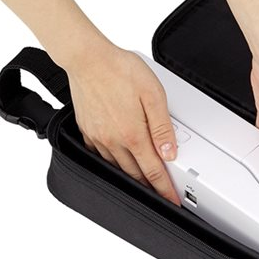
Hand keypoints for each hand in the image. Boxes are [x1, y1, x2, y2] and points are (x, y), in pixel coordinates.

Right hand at [65, 41, 180, 204]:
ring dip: (132, 175)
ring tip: (143, 178)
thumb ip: (162, 127)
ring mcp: (98, 137)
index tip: (172, 199)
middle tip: (161, 191)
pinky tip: (118, 159)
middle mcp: (113, 140)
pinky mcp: (87, 130)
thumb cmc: (120, 70)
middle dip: (150, 185)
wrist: (88, 59)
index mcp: (133, 134)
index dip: (164, 188)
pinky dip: (113, 162)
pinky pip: (100, 155)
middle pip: (135, 173)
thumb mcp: (153, 95)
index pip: (153, 171)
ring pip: (118, 166)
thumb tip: (170, 152)